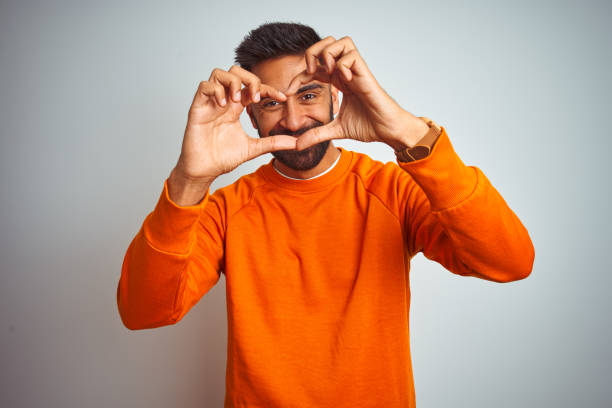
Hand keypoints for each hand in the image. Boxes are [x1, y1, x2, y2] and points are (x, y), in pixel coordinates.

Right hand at [175, 65, 297, 182]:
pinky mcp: (197, 108)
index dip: (269, 88)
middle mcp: (223, 101)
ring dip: (232, 82)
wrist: (204, 170)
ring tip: (237, 100)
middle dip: (250, 79)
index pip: (253, 88)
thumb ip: (273, 142)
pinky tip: (224, 105)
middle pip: (235, 72)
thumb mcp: (253, 148)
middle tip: (256, 97)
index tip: (283, 98)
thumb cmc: (222, 158)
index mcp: (236, 108)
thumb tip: (296, 143)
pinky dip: (216, 91)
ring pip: (219, 73)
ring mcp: (210, 103)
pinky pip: (204, 86)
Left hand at [284, 36, 428, 150]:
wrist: (387, 130)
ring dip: (327, 54)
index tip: (287, 92)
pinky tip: (344, 81)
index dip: (298, 76)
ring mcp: (356, 71)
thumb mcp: (336, 130)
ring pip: (339, 42)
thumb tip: (297, 146)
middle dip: (311, 53)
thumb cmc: (369, 126)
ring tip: (326, 73)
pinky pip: (351, 55)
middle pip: (326, 43)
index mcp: (338, 81)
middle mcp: (346, 72)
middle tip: (308, 73)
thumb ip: (316, 135)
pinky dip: (343, 64)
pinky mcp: (365, 73)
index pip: (313, 67)